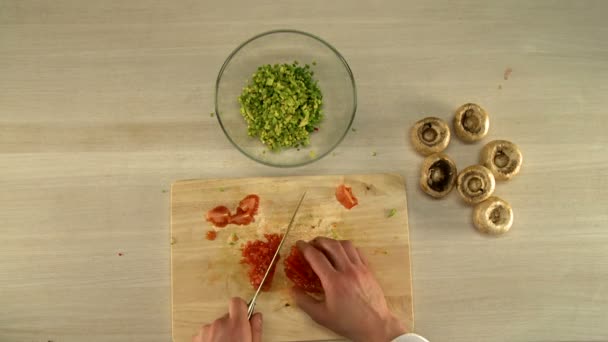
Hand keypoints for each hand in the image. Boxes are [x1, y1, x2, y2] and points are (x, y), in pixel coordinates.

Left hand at [192, 297, 262, 341]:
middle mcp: (219, 324)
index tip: (245, 315)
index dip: (242, 307)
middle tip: (236, 339)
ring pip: (217, 325)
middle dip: (232, 325)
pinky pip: (206, 333)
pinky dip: (210, 339)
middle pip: (227, 316)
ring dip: (221, 333)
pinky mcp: (197, 338)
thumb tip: (257, 316)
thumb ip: (255, 330)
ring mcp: (206, 330)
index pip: (237, 302)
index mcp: (236, 325)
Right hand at [291, 237, 405, 341]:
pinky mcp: (369, 270)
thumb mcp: (321, 316)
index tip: (299, 244)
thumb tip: (292, 289)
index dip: (305, 248)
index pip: (316, 257)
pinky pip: (358, 252)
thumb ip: (304, 301)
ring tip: (326, 246)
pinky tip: (343, 253)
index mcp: (334, 282)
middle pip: (331, 245)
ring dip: (333, 242)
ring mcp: (360, 269)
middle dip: (318, 241)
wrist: (375, 326)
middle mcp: (347, 271)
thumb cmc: (348, 322)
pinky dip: (347, 248)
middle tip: (311, 243)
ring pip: (346, 245)